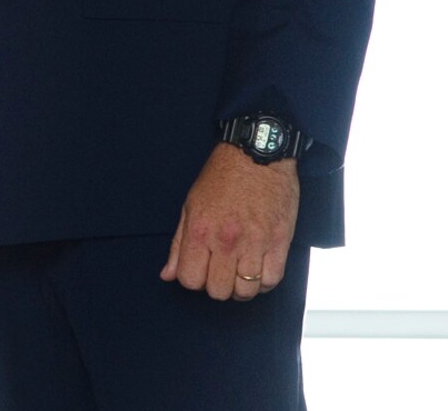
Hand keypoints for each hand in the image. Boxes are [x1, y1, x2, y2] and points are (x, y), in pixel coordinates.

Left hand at [160, 143, 299, 300]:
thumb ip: (179, 244)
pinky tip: (258, 269)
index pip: (190, 280)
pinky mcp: (279, 242)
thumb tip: (167, 274)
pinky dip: (264, 282)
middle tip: (220, 271)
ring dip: (241, 287)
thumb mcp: (190, 206)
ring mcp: (255, 243)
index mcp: (200, 231)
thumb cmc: (222, 178)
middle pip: (218, 291)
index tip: (199, 270)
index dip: (192, 280)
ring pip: (246, 291)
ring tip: (240, 272)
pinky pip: (272, 281)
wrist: (256, 155)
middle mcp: (226, 241)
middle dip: (216, 286)